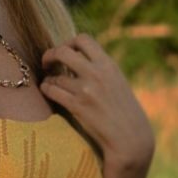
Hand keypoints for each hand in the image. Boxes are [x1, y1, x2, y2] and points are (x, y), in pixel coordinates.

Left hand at [39, 34, 154, 167]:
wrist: (131, 138)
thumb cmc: (124, 112)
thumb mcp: (118, 82)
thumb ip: (101, 68)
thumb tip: (80, 57)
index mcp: (109, 65)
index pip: (83, 39)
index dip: (69, 42)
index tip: (66, 52)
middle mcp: (97, 73)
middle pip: (63, 51)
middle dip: (51, 54)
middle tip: (48, 63)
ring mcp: (86, 90)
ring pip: (55, 75)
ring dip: (48, 78)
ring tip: (50, 83)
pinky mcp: (77, 106)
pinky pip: (51, 90)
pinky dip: (46, 89)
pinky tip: (49, 92)